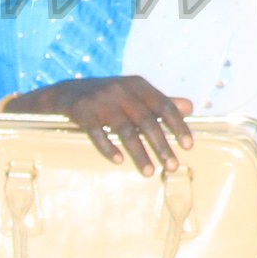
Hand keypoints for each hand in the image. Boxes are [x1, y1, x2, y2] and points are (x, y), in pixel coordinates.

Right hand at [3, 76, 195, 172]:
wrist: (67, 92)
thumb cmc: (109, 96)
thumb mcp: (135, 93)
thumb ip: (160, 101)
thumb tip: (190, 107)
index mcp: (137, 85)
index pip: (164, 106)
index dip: (177, 126)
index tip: (188, 146)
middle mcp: (121, 90)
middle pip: (146, 121)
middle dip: (161, 146)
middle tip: (172, 167)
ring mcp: (101, 101)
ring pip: (125, 130)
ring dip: (139, 153)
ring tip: (149, 172)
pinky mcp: (82, 112)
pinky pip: (97, 133)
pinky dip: (108, 148)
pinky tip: (118, 161)